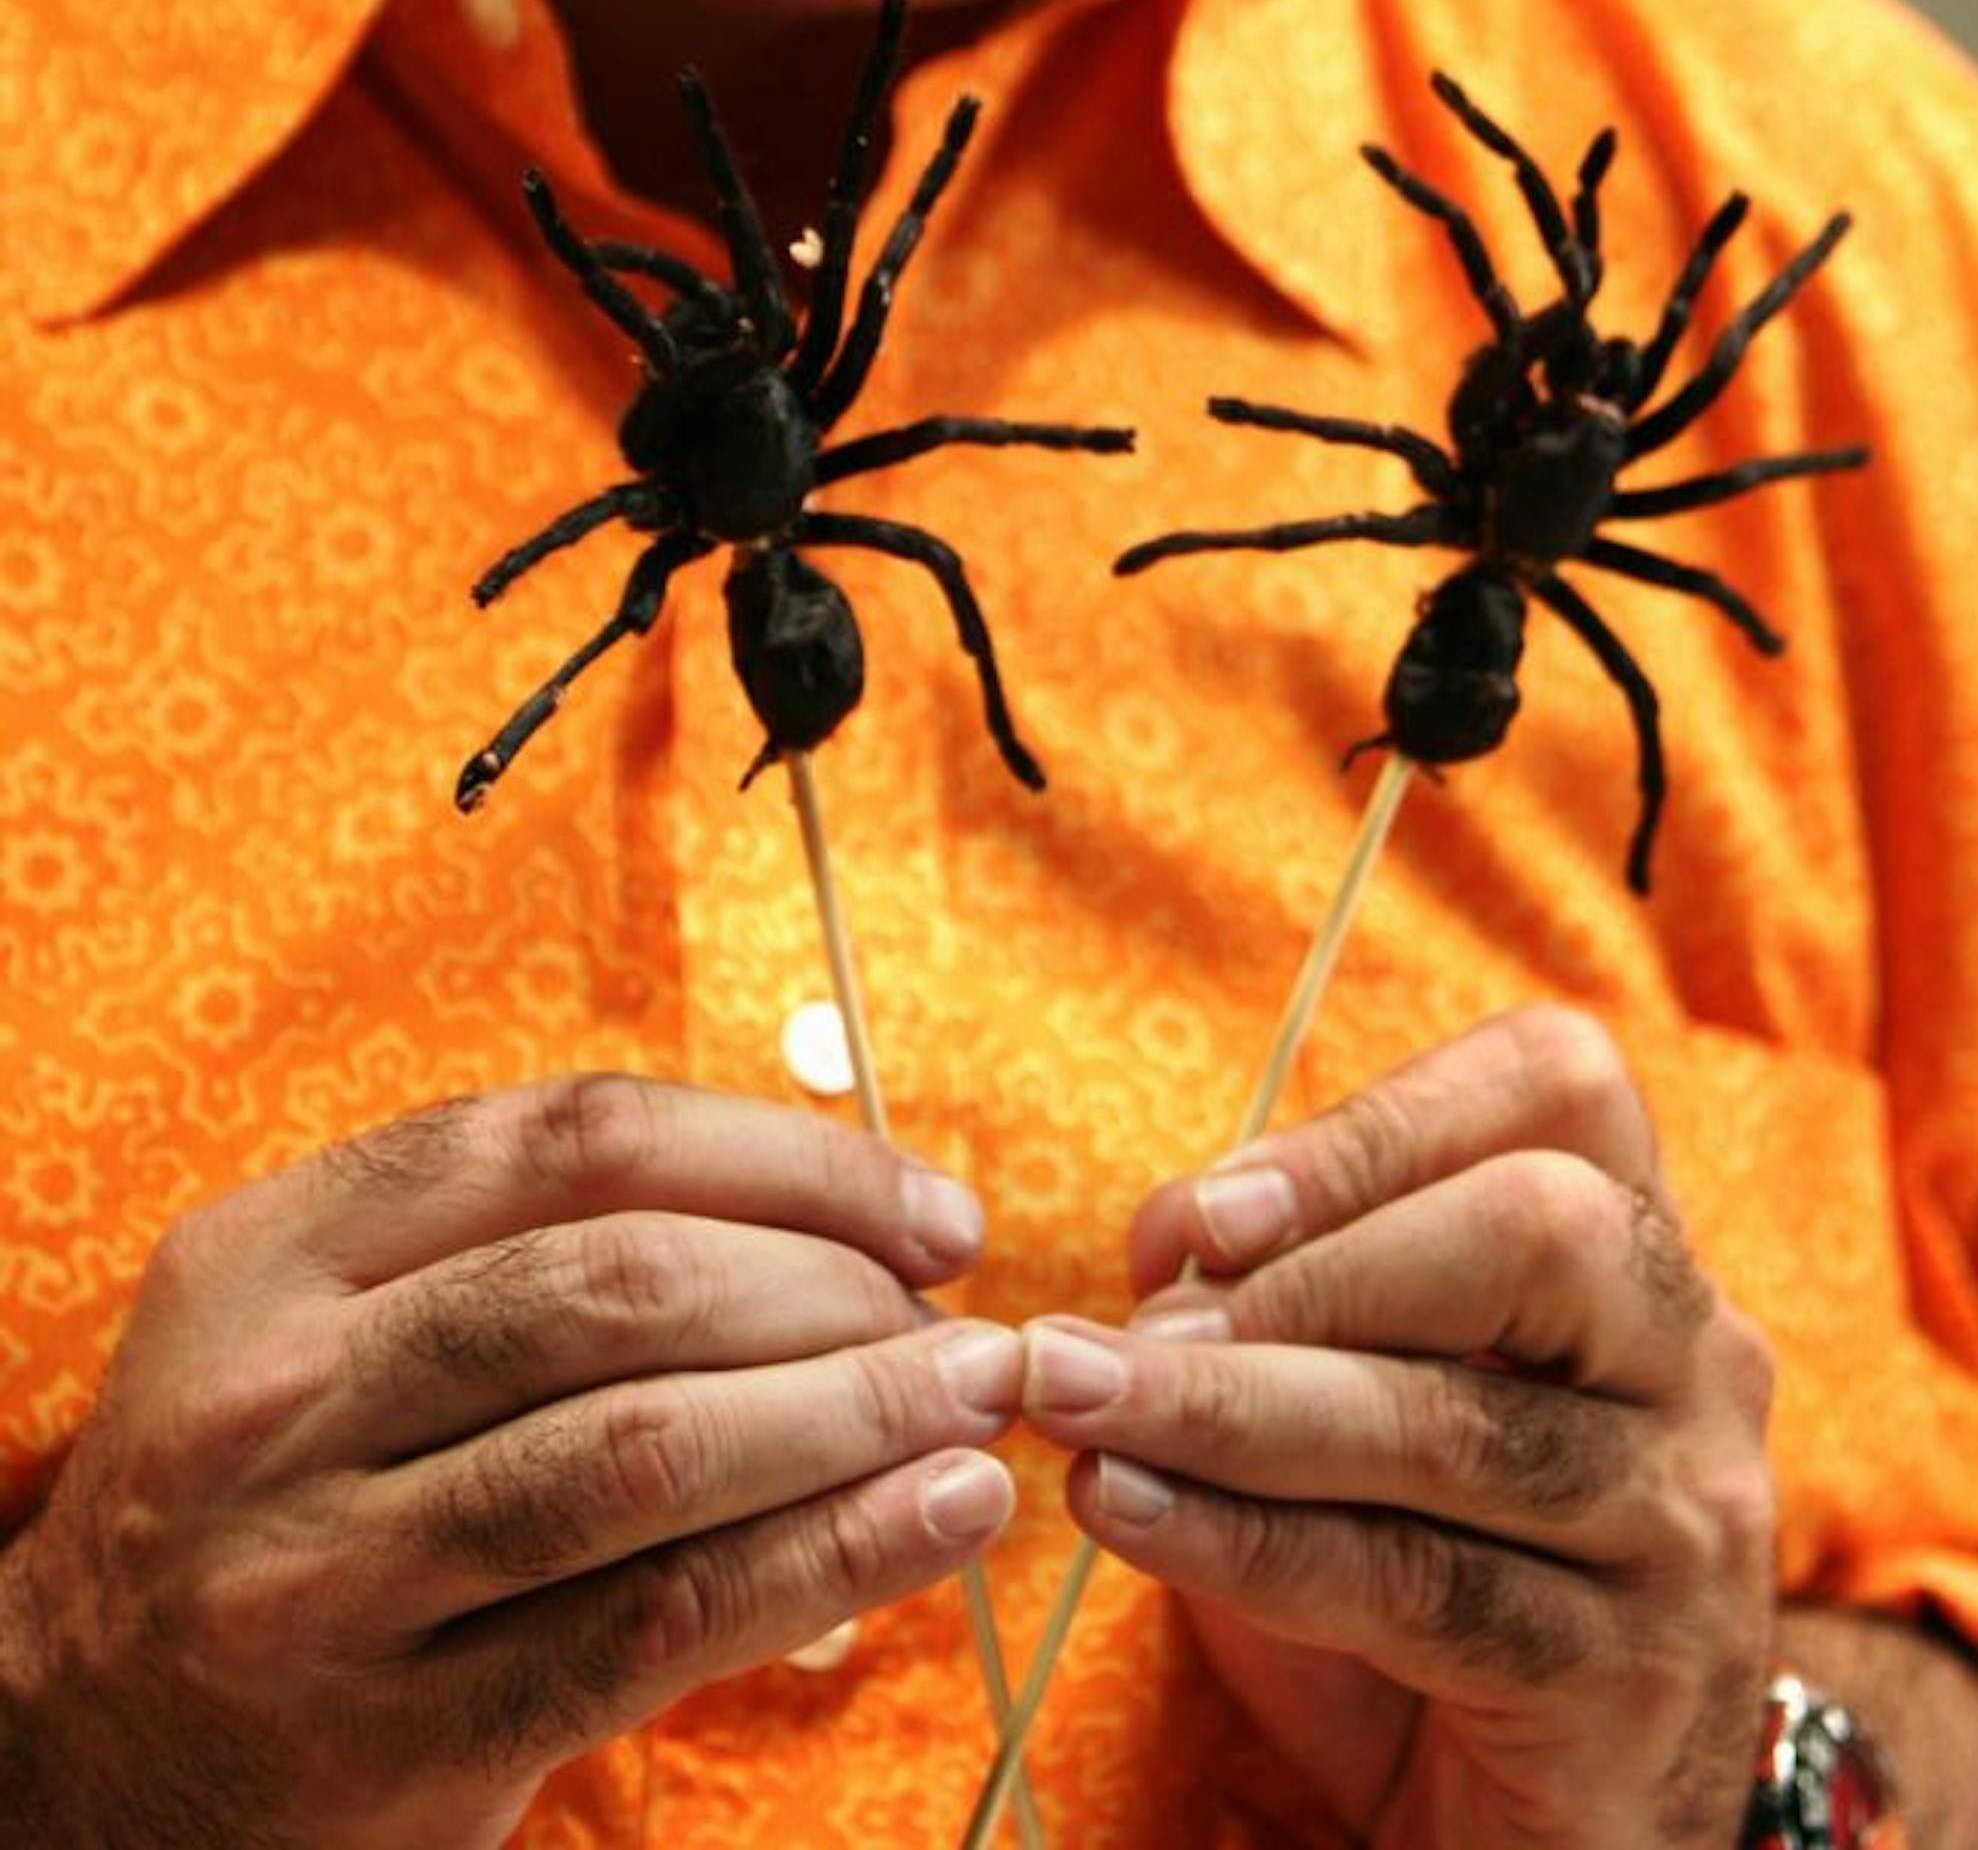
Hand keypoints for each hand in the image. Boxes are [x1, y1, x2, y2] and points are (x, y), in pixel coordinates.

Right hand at [0, 1075, 1020, 1849]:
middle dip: (833, 1287)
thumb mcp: (315, 1316)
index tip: (922, 1203)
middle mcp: (285, 1395)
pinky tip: (937, 1522)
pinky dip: (823, 1562)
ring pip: (646, 1450)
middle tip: (958, 1316)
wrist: (72, 1744)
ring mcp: (329, 1571)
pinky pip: (651, 1626)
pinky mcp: (396, 1735)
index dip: (783, 1155)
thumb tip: (826, 1207)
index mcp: (277, 1250)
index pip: (575, 1140)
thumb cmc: (263, 1488)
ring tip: (979, 1401)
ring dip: (853, 1415)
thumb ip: (510, 1239)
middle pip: (623, 1285)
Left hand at [1020, 1006, 1776, 1849]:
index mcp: (1639, 1251)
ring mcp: (1683, 1527)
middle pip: (1541, 1232)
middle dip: (1317, 1263)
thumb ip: (1292, 1303)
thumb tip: (1164, 1248)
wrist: (1544, 1830)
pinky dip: (1246, 1541)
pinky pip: (1418, 1588)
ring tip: (1081, 1404)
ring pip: (1455, 1427)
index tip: (1206, 1213)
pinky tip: (1128, 1513)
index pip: (1559, 1086)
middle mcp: (1696, 1366)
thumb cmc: (1435, 1565)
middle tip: (1141, 1319)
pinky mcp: (1630, 1685)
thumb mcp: (1373, 1402)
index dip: (1375, 1122)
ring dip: (1235, 1407)